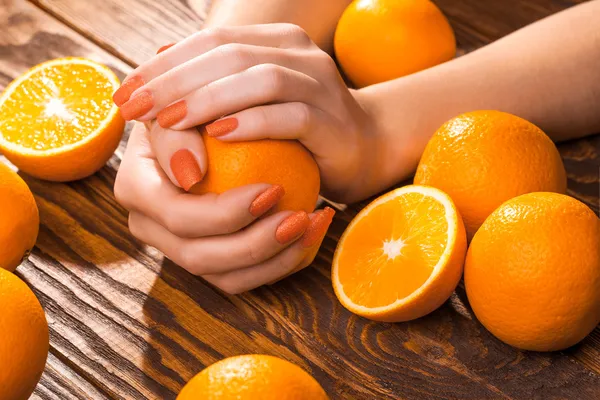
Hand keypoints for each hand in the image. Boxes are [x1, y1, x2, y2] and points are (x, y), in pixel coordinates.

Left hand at [113, 23, 380, 202]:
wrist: (362, 151)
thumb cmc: (296, 133)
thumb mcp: (251, 105)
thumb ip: (212, 87)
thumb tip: (157, 68)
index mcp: (276, 42)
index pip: (210, 42)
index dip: (163, 64)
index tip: (126, 93)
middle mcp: (299, 54)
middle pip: (228, 55)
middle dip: (174, 80)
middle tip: (136, 108)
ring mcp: (320, 84)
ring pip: (258, 79)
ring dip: (207, 99)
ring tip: (168, 120)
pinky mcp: (332, 121)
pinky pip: (290, 115)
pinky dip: (252, 123)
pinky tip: (220, 134)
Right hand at [114, 122, 334, 293]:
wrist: (209, 125)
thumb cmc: (201, 107)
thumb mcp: (186, 103)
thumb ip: (176, 131)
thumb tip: (191, 174)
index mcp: (136, 188)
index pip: (177, 215)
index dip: (224, 212)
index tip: (275, 188)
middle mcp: (149, 224)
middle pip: (198, 256)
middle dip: (254, 244)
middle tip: (300, 218)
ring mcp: (178, 246)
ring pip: (223, 276)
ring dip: (274, 259)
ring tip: (311, 229)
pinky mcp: (208, 259)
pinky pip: (243, 277)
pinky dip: (280, 263)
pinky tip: (310, 240)